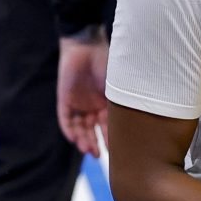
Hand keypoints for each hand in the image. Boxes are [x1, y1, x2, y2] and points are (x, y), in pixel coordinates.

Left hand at [57, 26, 109, 157]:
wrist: (86, 45)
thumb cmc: (106, 63)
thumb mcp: (117, 86)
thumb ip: (121, 103)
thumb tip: (134, 123)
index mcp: (108, 103)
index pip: (109, 126)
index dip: (112, 139)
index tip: (116, 151)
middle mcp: (93, 107)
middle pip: (93, 130)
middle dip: (95, 143)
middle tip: (98, 156)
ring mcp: (79, 104)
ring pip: (80, 127)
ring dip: (83, 139)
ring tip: (87, 149)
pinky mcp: (65, 99)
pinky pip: (66, 119)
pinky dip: (69, 129)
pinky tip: (73, 139)